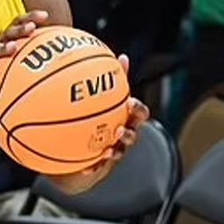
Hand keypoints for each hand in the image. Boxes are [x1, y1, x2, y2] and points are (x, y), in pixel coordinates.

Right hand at [0, 10, 48, 99]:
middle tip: (32, 27)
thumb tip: (52, 61)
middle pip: (8, 33)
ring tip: (12, 47)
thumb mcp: (8, 60)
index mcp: (4, 40)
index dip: (30, 17)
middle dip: (20, 29)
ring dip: (4, 48)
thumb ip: (25, 57)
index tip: (45, 15)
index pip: (17, 24)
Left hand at [50, 54, 149, 193]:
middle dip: (129, 132)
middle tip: (119, 129)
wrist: (83, 148)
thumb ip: (109, 78)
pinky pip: (99, 168)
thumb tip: (119, 55)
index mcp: (125, 117)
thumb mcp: (101, 97)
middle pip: (133, 134)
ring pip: (119, 152)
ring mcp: (114, 151)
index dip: (138, 109)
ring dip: (114, 151)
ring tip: (107, 150)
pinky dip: (93, 168)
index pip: (140, 113)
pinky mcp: (102, 165)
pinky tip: (85, 169)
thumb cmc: (93, 116)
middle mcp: (122, 134)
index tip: (129, 102)